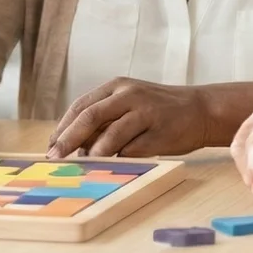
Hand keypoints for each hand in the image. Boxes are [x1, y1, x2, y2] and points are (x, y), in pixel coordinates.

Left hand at [47, 78, 215, 158]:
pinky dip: (121, 159)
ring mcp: (146, 113)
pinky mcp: (160, 132)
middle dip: (69, 139)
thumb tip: (74, 146)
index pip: (81, 106)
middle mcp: (129, 95)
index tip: (51, 147)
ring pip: (111, 135)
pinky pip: (133, 150)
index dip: (63, 128)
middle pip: (90, 116)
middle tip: (56, 158)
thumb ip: (104, 120)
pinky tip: (117, 165)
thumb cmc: (158, 111)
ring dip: (95, 153)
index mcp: (117, 87)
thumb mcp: (128, 105)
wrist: (201, 110)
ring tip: (86, 166)